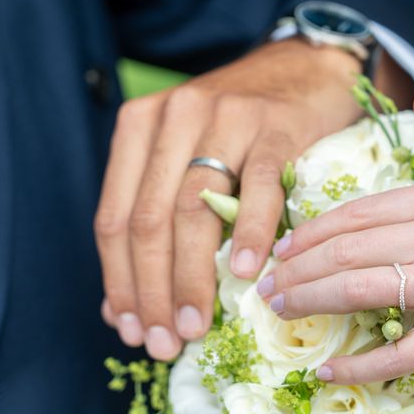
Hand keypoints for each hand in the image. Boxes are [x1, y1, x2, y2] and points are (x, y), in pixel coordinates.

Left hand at [96, 39, 413, 359]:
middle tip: (164, 341)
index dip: (118, 281)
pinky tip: (247, 274)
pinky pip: (260, 187)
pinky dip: (250, 233)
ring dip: (191, 277)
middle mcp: (175, 117)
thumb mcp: (184, 158)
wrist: (299, 72)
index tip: (131, 328)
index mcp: (138, 127)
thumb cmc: (237, 127)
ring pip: (194, 210)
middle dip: (152, 291)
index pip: (114, 218)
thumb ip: (152, 217)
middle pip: (149, 221)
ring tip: (195, 325)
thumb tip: (120, 304)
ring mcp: (225, 118)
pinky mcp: (275, 127)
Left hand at [260, 93, 413, 383]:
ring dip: (310, 301)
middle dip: (298, 267)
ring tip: (281, 311)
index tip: (286, 248)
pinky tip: (329, 371)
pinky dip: (360, 365)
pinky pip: (401, 353)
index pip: (362, 213)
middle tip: (269, 284)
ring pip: (360, 290)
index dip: (315, 231)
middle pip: (349, 250)